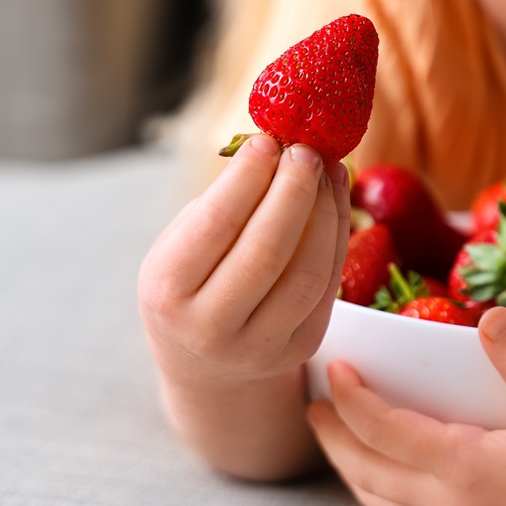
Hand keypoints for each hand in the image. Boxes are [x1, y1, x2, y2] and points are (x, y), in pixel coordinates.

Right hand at [139, 134, 350, 382]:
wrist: (204, 365)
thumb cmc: (191, 286)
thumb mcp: (181, 248)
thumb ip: (222, 206)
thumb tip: (278, 149)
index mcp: (167, 291)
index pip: (216, 223)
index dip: (248, 177)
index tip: (267, 140)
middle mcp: (210, 326)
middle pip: (268, 249)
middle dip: (293, 191)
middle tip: (306, 150)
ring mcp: (260, 346)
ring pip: (307, 272)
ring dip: (325, 212)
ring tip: (327, 171)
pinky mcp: (300, 349)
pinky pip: (327, 286)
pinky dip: (337, 236)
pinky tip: (336, 201)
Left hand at [307, 307, 505, 505]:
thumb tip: (488, 315)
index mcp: (465, 468)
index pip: (383, 429)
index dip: (351, 398)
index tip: (332, 368)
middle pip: (368, 473)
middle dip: (334, 439)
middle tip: (313, 410)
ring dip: (354, 475)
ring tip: (341, 450)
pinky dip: (388, 505)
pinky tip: (397, 497)